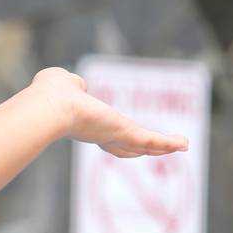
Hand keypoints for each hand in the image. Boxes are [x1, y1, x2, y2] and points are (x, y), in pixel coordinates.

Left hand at [28, 66, 189, 157]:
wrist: (48, 107)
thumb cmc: (48, 94)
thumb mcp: (61, 83)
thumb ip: (72, 84)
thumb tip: (77, 85)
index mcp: (86, 124)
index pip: (106, 134)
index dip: (118, 138)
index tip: (129, 137)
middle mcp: (99, 135)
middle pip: (127, 147)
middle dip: (145, 148)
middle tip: (164, 149)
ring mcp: (112, 136)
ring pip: (142, 145)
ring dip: (163, 147)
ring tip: (182, 146)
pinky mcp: (123, 133)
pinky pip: (150, 140)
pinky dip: (167, 143)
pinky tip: (184, 144)